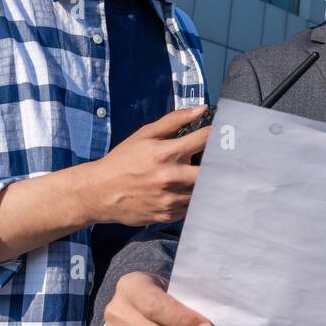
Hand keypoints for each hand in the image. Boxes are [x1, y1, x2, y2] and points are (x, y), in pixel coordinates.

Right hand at [81, 105, 210, 225]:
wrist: (100, 192)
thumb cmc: (123, 161)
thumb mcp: (145, 135)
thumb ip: (174, 120)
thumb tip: (201, 109)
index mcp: (166, 153)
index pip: (204, 139)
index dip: (218, 135)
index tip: (225, 134)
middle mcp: (171, 177)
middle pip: (212, 170)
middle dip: (219, 163)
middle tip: (223, 160)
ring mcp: (171, 199)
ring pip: (204, 191)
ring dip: (207, 182)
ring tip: (204, 176)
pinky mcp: (168, 215)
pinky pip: (192, 207)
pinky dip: (194, 198)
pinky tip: (188, 191)